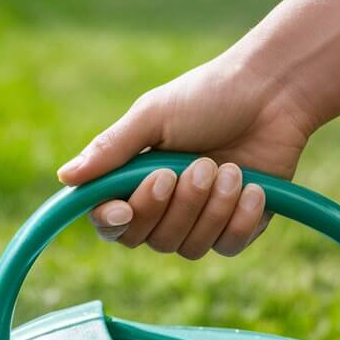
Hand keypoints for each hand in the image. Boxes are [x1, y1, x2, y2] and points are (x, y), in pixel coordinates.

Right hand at [57, 57, 313, 257]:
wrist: (275, 92)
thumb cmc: (209, 96)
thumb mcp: (153, 115)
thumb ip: (111, 149)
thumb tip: (65, 177)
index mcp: (134, 181)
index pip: (110, 223)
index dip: (115, 222)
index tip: (125, 209)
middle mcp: (163, 208)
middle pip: (149, 240)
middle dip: (175, 206)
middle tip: (198, 165)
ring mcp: (199, 221)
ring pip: (189, 247)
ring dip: (211, 208)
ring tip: (232, 169)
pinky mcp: (236, 227)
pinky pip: (228, 247)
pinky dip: (241, 220)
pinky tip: (254, 188)